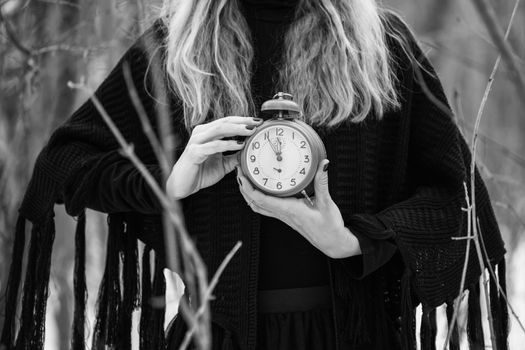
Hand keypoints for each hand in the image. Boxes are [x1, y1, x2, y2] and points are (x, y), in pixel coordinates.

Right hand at [166, 116, 261, 199]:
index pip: (227, 122)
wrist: (183, 185)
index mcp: (207, 133)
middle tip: (257, 123)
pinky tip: (239, 144)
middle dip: (242, 121)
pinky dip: (228, 144)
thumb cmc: (200, 173)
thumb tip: (249, 151)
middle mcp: (201, 133)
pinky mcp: (194, 152)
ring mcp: (196, 141)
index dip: (242, 120)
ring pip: (219, 129)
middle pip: (225, 122)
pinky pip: (214, 146)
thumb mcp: (223, 164)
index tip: (258, 122)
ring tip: (251, 130)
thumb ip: (234, 157)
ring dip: (237, 129)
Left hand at [236, 159, 360, 258]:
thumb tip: (323, 165)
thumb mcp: (327, 203)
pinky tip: (261, 189)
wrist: (332, 242)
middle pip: (254, 202)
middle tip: (240, 170)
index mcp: (289, 210)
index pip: (261, 199)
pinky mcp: (286, 217)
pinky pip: (266, 208)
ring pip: (258, 206)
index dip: (248, 187)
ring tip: (246, 178)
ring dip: (248, 194)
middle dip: (244, 187)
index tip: (242, 175)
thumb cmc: (329, 227)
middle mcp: (283, 214)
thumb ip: (322, 182)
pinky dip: (258, 198)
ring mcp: (283, 216)